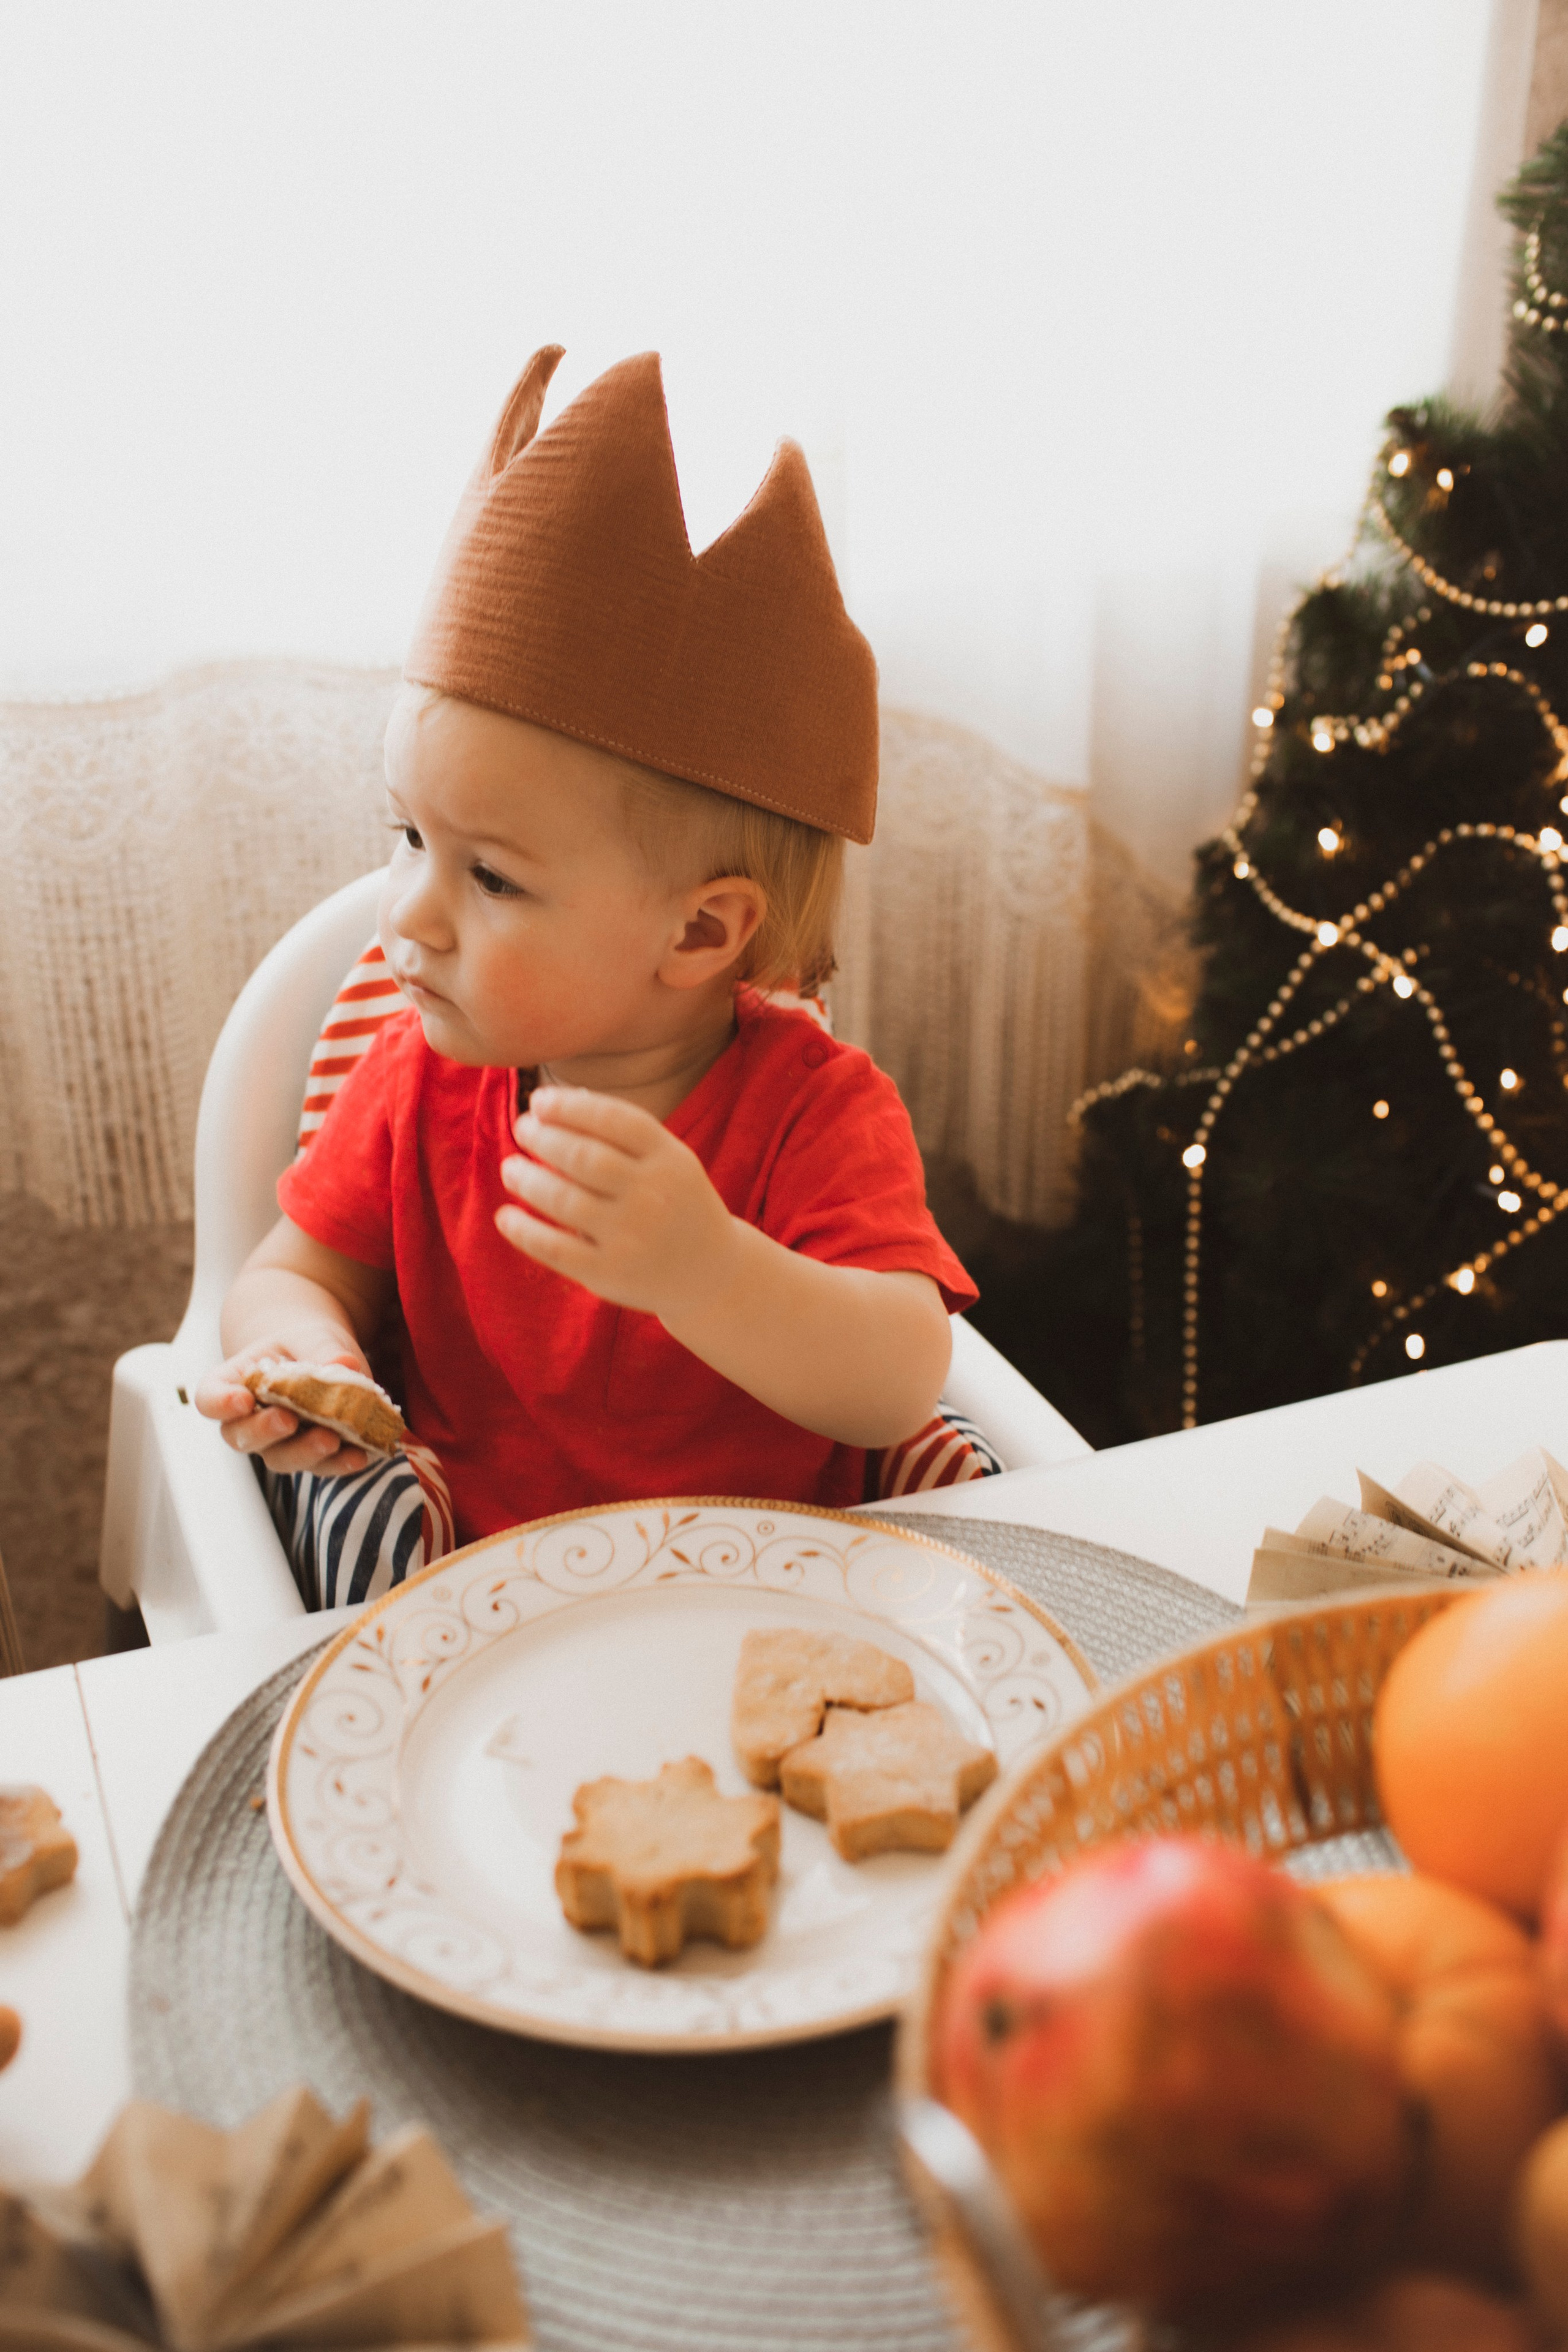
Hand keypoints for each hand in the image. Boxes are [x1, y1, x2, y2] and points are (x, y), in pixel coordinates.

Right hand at [194, 1333, 374, 1476]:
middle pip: (242, 1437)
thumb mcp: (311, 1335)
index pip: (210, 1399)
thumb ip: (320, 1348)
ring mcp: (280, 1443)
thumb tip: (344, 1363)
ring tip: (330, 1439)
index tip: (242, 1400)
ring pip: (281, 1458)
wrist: (324, 1357)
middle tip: (287, 1420)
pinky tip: (359, 1455)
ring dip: (305, 1452)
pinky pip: (321, 1466)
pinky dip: (340, 1463)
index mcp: (233, 1385)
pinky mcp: (314, 1455)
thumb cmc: (304, 1343)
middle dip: (264, 1431)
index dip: (221, 1403)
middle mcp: (249, 1421)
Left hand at [496, 1086, 737, 1317]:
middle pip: (584, 1157)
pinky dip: (524, 1231)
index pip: (614, 1120)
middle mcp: (653, 1195)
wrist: (710, 1271)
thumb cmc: (674, 1202)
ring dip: (527, 1179)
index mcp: (669, 1158)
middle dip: (543, 1137)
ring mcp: (632, 1236)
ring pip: (564, 1199)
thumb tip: (552, 1105)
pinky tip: (506, 1216)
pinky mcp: (610, 1273)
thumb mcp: (668, 1161)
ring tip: (511, 1168)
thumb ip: (621, 1135)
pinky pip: (555, 1248)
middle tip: (522, 1128)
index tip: (539, 1101)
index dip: (569, 1106)